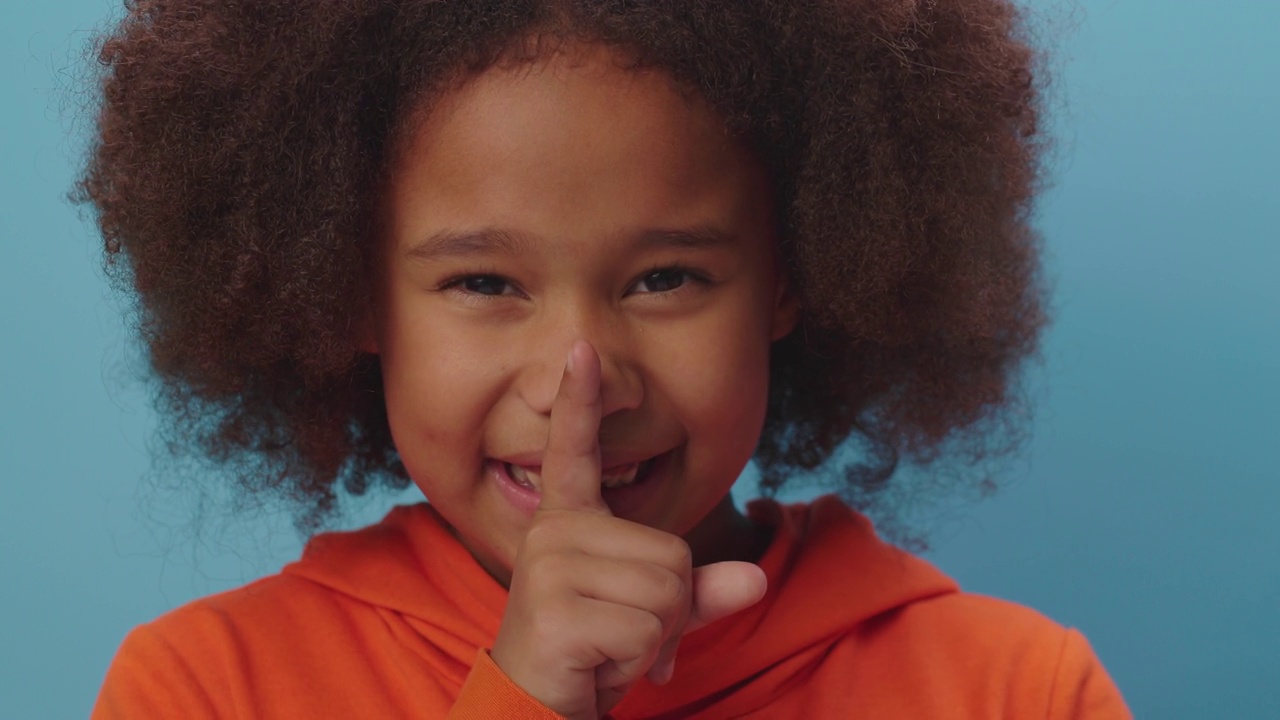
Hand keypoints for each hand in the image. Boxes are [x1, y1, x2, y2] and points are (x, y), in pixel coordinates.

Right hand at [490, 341, 766, 719]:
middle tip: (622, 635)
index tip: (583, 349)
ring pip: (667, 588)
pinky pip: (647, 627)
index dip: (581, 400)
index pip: (576, 451)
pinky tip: (601, 667)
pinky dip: (641, 660)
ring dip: (657, 636)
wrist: (537, 708)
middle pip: (672, 551)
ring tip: (611, 649)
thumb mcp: (651, 616)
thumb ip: (698, 592)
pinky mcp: (553, 612)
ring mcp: (549, 570)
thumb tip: (753, 580)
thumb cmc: (592, 654)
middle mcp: (553, 534)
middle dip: (668, 608)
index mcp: (569, 522)